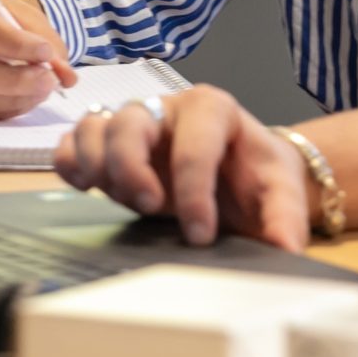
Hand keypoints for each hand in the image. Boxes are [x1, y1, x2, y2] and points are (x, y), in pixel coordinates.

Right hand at [0, 0, 77, 119]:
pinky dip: (1, 110)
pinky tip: (21, 99)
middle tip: (48, 80)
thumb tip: (66, 76)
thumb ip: (45, 37)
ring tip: (40, 89)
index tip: (44, 52)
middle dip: (14, 80)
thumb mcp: (20, 13)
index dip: (13, 43)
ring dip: (11, 100)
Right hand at [52, 85, 313, 251]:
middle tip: (151, 207)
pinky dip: (71, 165)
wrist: (243, 174)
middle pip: (129, 122)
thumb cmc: (257, 175)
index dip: (194, 193)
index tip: (201, 235)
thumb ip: (286, 216)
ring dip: (98, 166)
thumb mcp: (280, 191)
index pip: (194, 145)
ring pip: (94, 127)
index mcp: (212, 108)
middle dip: (133, 169)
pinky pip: (71, 143)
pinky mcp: (108, 145)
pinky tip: (90, 188)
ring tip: (123, 199)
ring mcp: (134, 123)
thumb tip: (286, 248)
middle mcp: (167, 108)